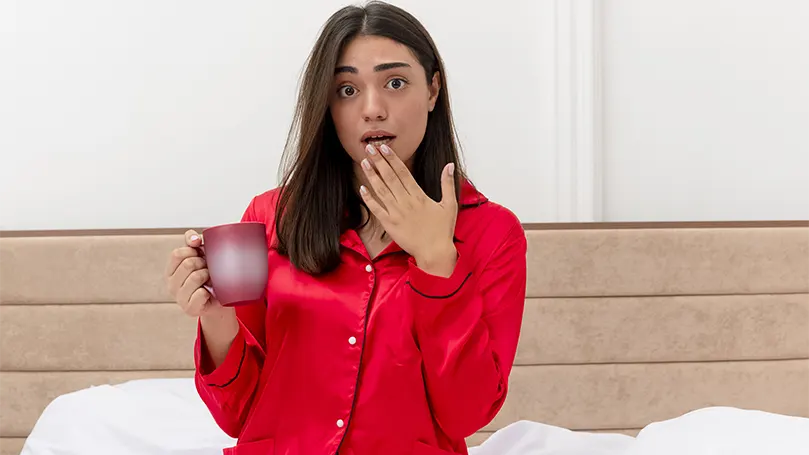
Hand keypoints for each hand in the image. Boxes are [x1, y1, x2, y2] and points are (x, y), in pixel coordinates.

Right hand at [165, 230, 227, 317]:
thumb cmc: (209, 275)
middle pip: (188, 264)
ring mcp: (179, 298)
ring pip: (195, 277)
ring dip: (208, 276)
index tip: (202, 254)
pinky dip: (209, 291)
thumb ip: (193, 242)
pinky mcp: (190, 309)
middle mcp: (171, 284)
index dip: (193, 250)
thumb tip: (194, 239)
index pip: (177, 254)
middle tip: (209, 269)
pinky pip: (201, 294)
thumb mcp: (200, 255)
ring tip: (210, 280)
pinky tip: (209, 293)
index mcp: (171, 270)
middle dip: (203, 263)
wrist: (221, 299)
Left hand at [359, 143, 457, 276]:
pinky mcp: (390, 225)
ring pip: (381, 191)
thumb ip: (447, 184)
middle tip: (369, 148)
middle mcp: (406, 202)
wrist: (434, 253)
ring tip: (364, 163)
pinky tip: (362, 188)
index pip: (403, 172)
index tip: (384, 147)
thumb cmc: (442, 230)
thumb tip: (449, 165)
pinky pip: (376, 210)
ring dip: (372, 176)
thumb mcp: (449, 205)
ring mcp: (396, 214)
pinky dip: (369, 199)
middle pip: (389, 177)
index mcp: (419, 196)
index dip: (392, 159)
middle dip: (379, 161)